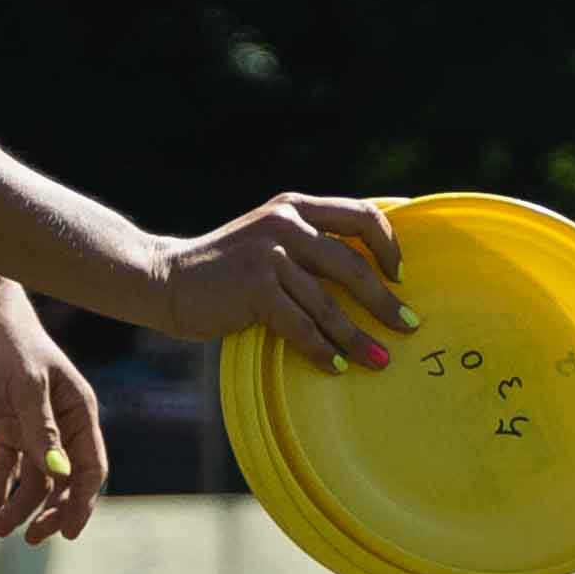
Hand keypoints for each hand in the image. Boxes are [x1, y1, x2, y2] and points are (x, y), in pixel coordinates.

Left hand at [0, 277, 106, 542]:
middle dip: (49, 512)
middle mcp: (62, 426)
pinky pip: (5, 467)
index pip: (90, 468)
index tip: (67, 533)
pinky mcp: (6, 427)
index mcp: (80, 413)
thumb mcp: (27, 383)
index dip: (81, 502)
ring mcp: (33, 429)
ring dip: (19, 506)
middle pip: (64, 482)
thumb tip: (57, 473)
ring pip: (34, 479)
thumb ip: (40, 428)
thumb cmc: (12, 340)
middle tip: (29, 539)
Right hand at [149, 191, 408, 371]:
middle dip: (384, 301)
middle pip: (354, 265)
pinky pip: (300, 325)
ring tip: (380, 360)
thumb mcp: (270, 240)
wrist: (167, 278)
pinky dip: (321, 349)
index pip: (362, 215)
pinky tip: (336, 367)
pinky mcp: (255, 287)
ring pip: (328, 303)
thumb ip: (309, 245)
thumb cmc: (227, 269)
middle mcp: (286, 222)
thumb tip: (369, 278)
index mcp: (296, 206)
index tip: (402, 275)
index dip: (389, 245)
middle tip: (407, 326)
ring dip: (357, 336)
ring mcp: (269, 254)